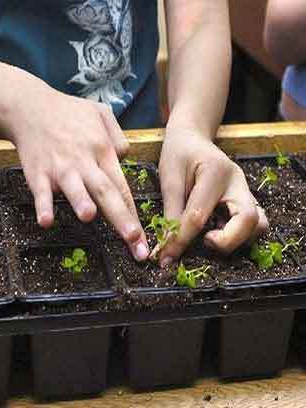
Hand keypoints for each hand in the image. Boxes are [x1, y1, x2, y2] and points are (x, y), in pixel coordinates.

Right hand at [4, 76, 148, 260]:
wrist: (29, 107)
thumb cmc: (69, 112)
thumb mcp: (101, 113)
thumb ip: (118, 138)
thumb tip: (124, 160)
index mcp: (103, 150)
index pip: (122, 186)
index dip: (133, 213)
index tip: (142, 237)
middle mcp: (84, 161)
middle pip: (106, 192)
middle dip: (121, 217)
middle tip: (133, 239)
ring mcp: (60, 167)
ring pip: (74, 187)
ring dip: (81, 201)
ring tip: (89, 216)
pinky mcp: (37, 172)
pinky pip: (41, 192)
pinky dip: (43, 206)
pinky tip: (46, 221)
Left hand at [156, 127, 268, 266]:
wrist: (192, 138)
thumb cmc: (178, 154)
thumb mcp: (169, 178)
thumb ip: (170, 211)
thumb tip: (166, 245)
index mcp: (215, 172)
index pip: (199, 215)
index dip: (181, 240)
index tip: (165, 258)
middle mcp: (237, 182)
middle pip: (248, 220)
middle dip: (226, 241)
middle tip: (203, 244)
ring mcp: (245, 191)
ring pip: (257, 224)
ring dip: (237, 239)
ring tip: (209, 239)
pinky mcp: (245, 199)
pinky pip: (253, 224)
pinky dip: (239, 235)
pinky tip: (216, 233)